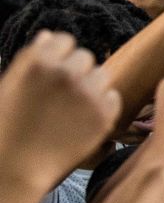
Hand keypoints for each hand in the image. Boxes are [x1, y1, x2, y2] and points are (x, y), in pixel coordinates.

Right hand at [0, 31, 120, 184]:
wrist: (16, 167)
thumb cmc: (6, 126)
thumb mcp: (8, 86)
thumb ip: (31, 58)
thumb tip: (49, 35)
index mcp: (40, 62)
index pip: (65, 41)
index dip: (59, 57)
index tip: (53, 73)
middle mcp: (67, 73)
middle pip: (85, 58)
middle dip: (75, 72)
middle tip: (61, 95)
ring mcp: (89, 94)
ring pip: (101, 76)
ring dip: (90, 87)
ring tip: (70, 109)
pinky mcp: (105, 114)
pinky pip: (112, 97)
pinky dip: (101, 106)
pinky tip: (81, 120)